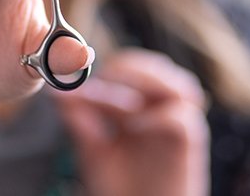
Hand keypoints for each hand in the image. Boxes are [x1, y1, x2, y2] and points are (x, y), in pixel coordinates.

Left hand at [54, 48, 209, 195]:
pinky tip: (135, 126)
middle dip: (126, 70)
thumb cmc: (123, 189)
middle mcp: (163, 109)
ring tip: (120, 104)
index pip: (129, 68)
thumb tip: (58, 92)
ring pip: (179, 83)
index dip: (105, 71)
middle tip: (100, 87)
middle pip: (156, 66)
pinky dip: (158, 116)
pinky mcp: (191, 144)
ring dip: (148, 84)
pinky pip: (182, 117)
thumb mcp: (94, 150)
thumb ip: (80, 121)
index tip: (77, 85)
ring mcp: (180, 124)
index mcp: (141, 106)